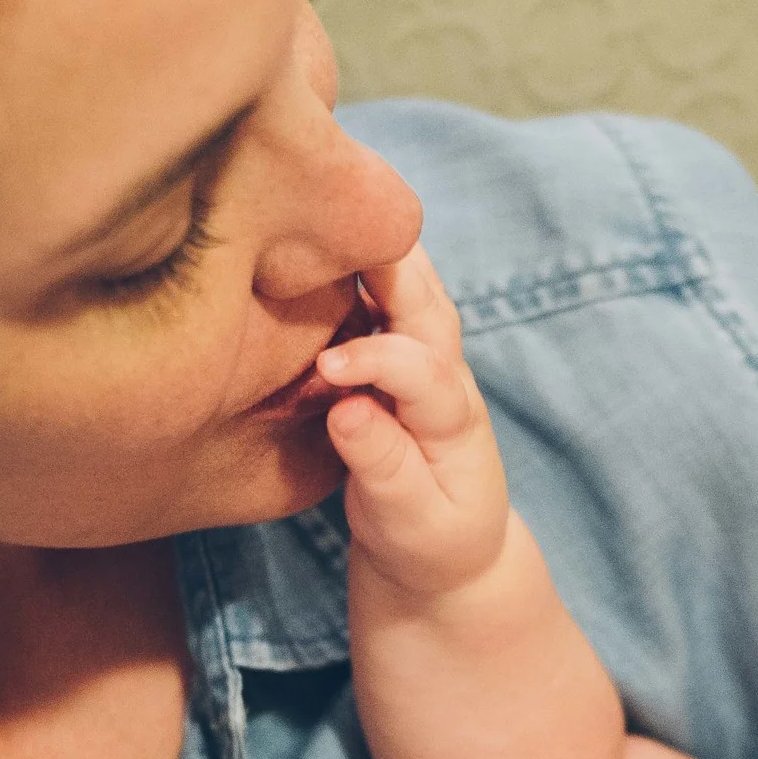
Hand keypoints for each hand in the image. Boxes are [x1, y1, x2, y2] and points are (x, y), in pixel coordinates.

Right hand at [320, 243, 510, 600]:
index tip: (327, 369)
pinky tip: (303, 241)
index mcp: (454, 420)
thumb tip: (346, 409)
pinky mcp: (396, 356)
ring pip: (407, 287)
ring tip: (314, 204)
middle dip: (387, 258)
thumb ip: (386, 470)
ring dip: (368, 246)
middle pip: (426, 301)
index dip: (379, 360)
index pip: (424, 371)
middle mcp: (446, 375)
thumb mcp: (412, 525)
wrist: (445, 554)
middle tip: (331, 217)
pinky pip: (377, 299)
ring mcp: (424, 359)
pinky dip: (347, 267)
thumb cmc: (429, 545)